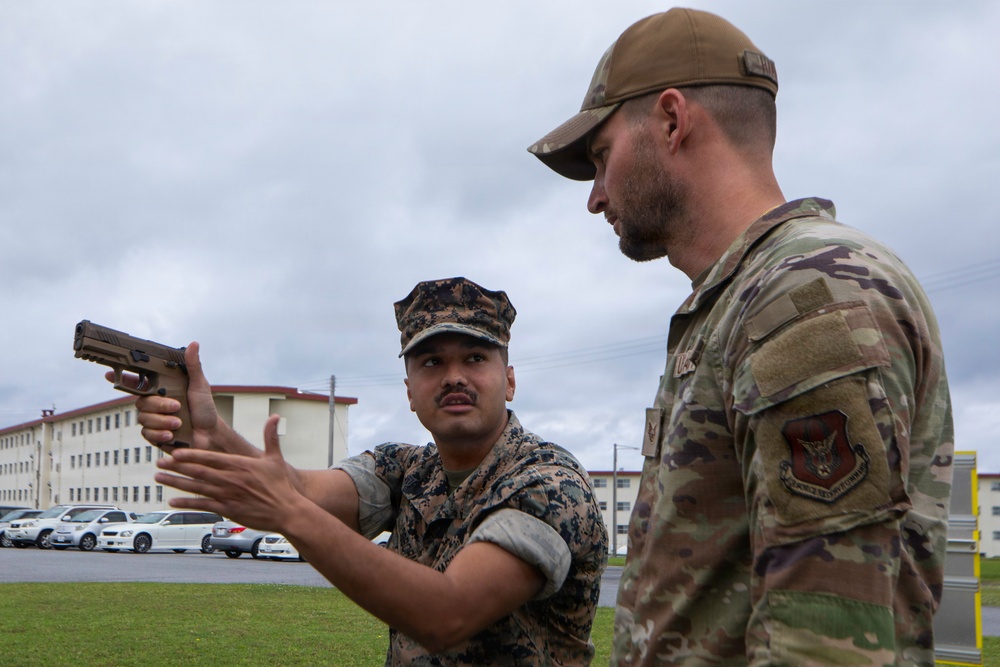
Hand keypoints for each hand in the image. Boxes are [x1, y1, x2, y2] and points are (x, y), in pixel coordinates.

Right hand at [107, 341, 222, 450]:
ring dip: (163, 420)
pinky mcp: (154, 434)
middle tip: (176, 406)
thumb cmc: (204, 408)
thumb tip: (194, 344)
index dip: (123, 377)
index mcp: (162, 389)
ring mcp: (153, 419)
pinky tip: (171, 434)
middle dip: (159, 405)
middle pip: (141, 401)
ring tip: (179, 422)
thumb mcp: (199, 385)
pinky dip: (160, 433)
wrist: (209, 434)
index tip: (110, 373)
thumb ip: (193, 366)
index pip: (138, 382)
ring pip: (144, 418)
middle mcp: (154, 403)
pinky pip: (147, 433)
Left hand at [154, 415, 304, 531]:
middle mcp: (230, 479)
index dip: (191, 454)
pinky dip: (187, 503)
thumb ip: (271, 436)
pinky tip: (173, 501)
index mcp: (240, 465)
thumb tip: (275, 416)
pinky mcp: (228, 510)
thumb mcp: (275, 458)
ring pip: (196, 488)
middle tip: (160, 461)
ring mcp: (227, 496)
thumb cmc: (281, 485)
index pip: (210, 457)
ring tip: (159, 477)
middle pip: (198, 471)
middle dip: (177, 466)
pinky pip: (203, 505)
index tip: (175, 451)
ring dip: (176, 482)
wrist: (287, 511)